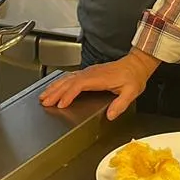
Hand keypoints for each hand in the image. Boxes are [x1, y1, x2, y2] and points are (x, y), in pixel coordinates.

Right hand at [40, 49, 160, 120]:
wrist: (136, 65)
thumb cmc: (133, 77)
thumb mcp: (131, 92)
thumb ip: (120, 104)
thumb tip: (110, 115)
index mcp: (99, 78)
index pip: (79, 85)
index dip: (68, 95)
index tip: (61, 104)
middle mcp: (91, 73)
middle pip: (68, 82)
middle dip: (55, 92)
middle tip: (44, 101)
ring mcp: (89, 72)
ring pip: (67, 78)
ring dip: (54, 87)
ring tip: (44, 96)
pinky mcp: (88, 72)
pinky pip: (70, 77)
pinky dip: (60, 83)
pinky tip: (55, 88)